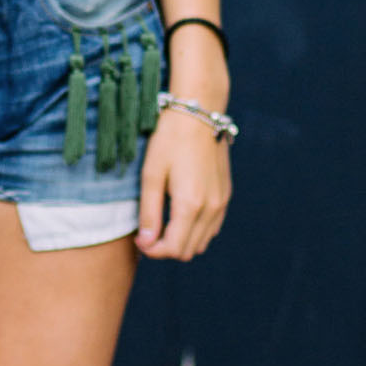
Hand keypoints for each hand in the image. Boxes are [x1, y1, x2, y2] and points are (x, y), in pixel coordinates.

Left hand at [136, 107, 231, 259]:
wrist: (199, 113)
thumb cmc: (170, 141)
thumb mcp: (151, 175)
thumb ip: (149, 213)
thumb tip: (146, 244)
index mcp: (190, 204)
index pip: (173, 249)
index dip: (153, 251)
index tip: (139, 239)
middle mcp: (211, 208)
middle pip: (188, 250)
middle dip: (165, 248)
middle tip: (147, 232)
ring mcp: (221, 202)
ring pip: (202, 242)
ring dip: (181, 240)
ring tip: (162, 224)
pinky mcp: (225, 195)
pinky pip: (212, 228)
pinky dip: (196, 230)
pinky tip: (180, 214)